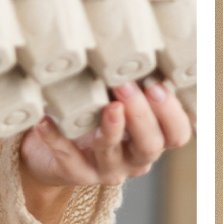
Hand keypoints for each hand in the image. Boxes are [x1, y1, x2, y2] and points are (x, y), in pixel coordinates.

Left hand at [18, 78, 193, 223]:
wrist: (53, 154)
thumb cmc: (93, 119)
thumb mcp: (119, 104)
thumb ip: (132, 88)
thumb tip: (135, 49)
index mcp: (152, 140)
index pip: (177, 135)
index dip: (171, 114)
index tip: (157, 86)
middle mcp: (135, 159)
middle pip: (150, 145)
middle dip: (141, 116)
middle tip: (127, 86)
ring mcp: (106, 170)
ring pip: (113, 153)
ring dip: (111, 128)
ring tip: (107, 105)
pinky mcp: (77, 174)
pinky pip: (68, 158)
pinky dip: (57, 138)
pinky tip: (46, 120)